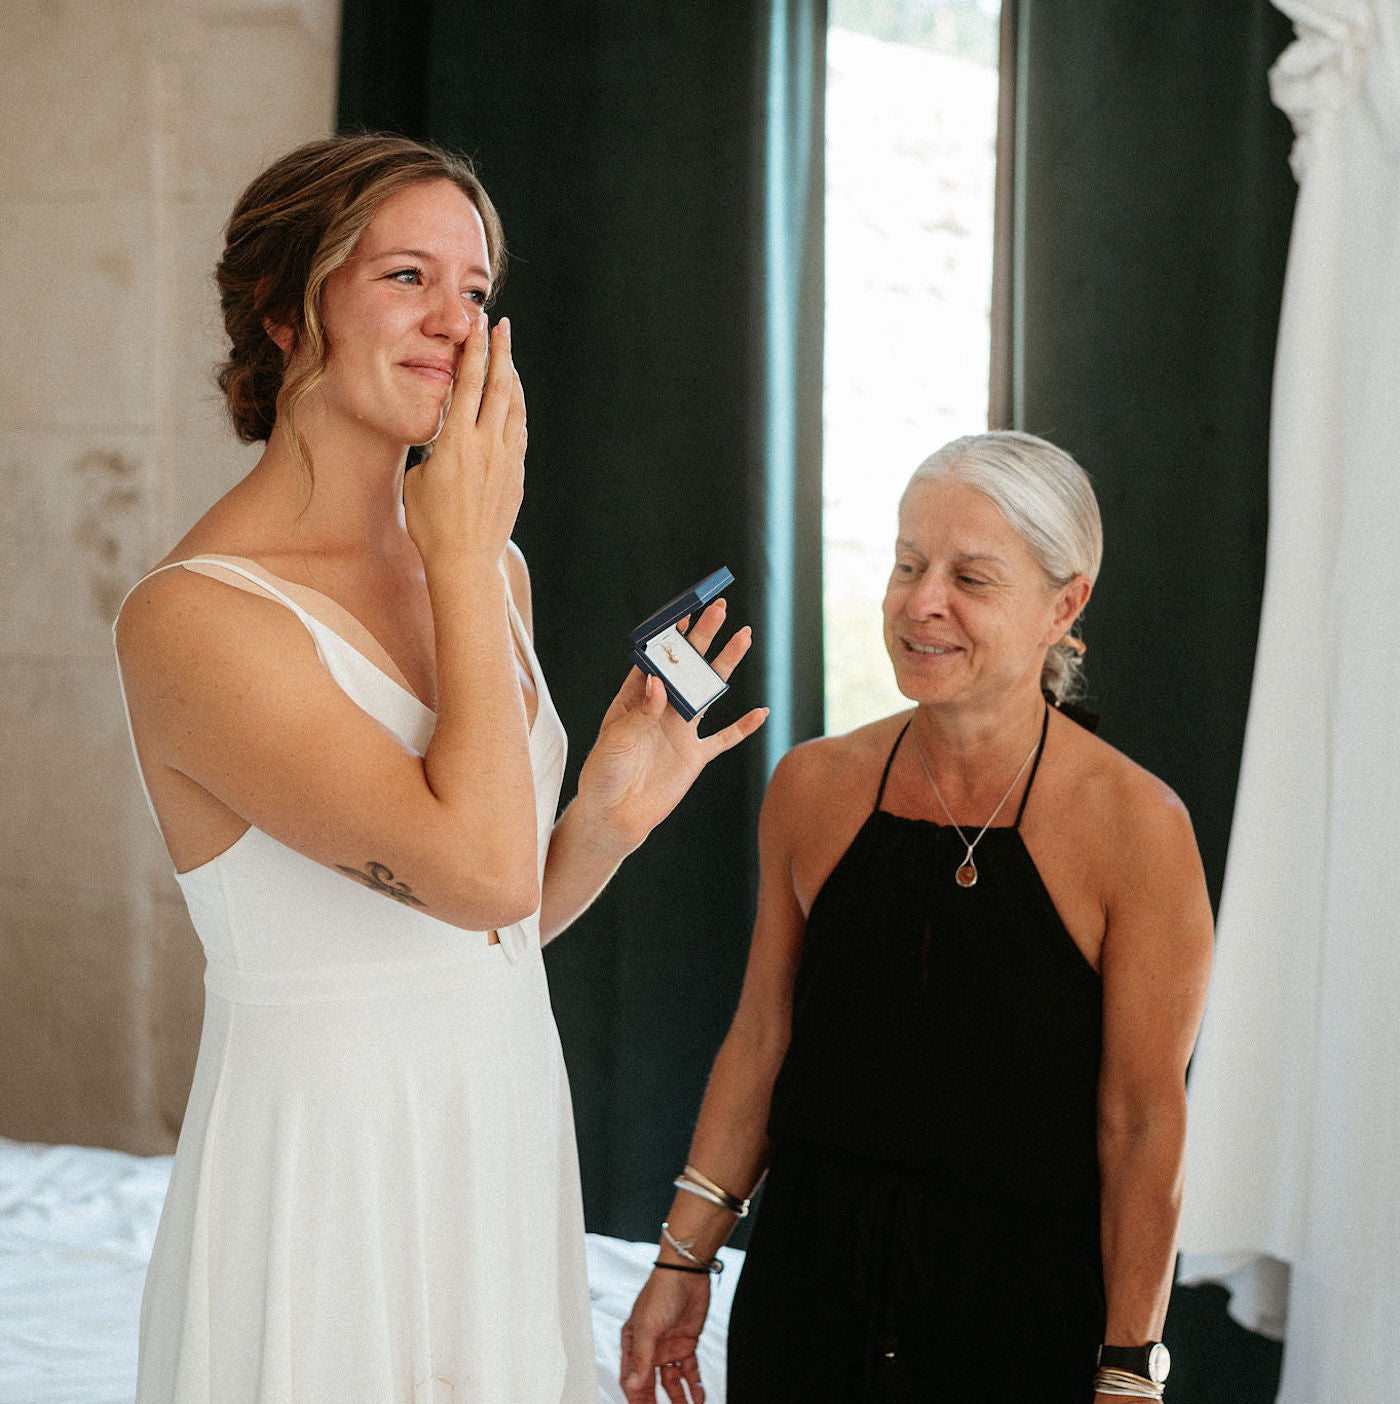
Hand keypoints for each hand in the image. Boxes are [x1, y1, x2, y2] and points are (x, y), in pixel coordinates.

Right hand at [404, 315, 526, 569]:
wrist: (465, 561)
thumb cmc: (431, 525)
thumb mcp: (418, 479)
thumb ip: (433, 450)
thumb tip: (443, 437)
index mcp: (456, 442)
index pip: (468, 383)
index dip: (474, 350)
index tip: (478, 325)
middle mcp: (486, 446)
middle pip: (499, 386)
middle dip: (501, 351)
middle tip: (501, 325)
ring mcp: (506, 460)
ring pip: (515, 408)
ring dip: (512, 378)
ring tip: (509, 357)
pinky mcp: (516, 476)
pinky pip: (519, 433)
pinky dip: (517, 411)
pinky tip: (514, 403)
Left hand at [576, 600, 767, 848]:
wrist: (614, 817)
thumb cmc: (603, 775)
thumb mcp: (615, 740)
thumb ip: (640, 712)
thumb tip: (658, 682)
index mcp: (635, 698)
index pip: (655, 659)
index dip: (669, 637)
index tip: (683, 614)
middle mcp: (661, 709)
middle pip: (686, 667)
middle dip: (703, 637)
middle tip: (719, 610)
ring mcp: (681, 730)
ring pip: (708, 691)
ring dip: (726, 664)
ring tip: (743, 636)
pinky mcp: (695, 756)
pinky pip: (724, 739)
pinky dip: (743, 727)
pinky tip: (760, 712)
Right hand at [620, 1268, 711, 1403]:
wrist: (687, 1272)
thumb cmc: (661, 1291)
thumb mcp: (648, 1327)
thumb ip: (642, 1358)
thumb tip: (632, 1385)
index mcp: (634, 1343)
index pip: (632, 1378)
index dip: (636, 1397)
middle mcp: (651, 1347)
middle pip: (651, 1383)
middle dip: (655, 1402)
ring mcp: (669, 1346)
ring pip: (672, 1380)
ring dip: (678, 1398)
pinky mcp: (687, 1342)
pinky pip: (689, 1370)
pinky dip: (694, 1384)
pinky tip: (698, 1396)